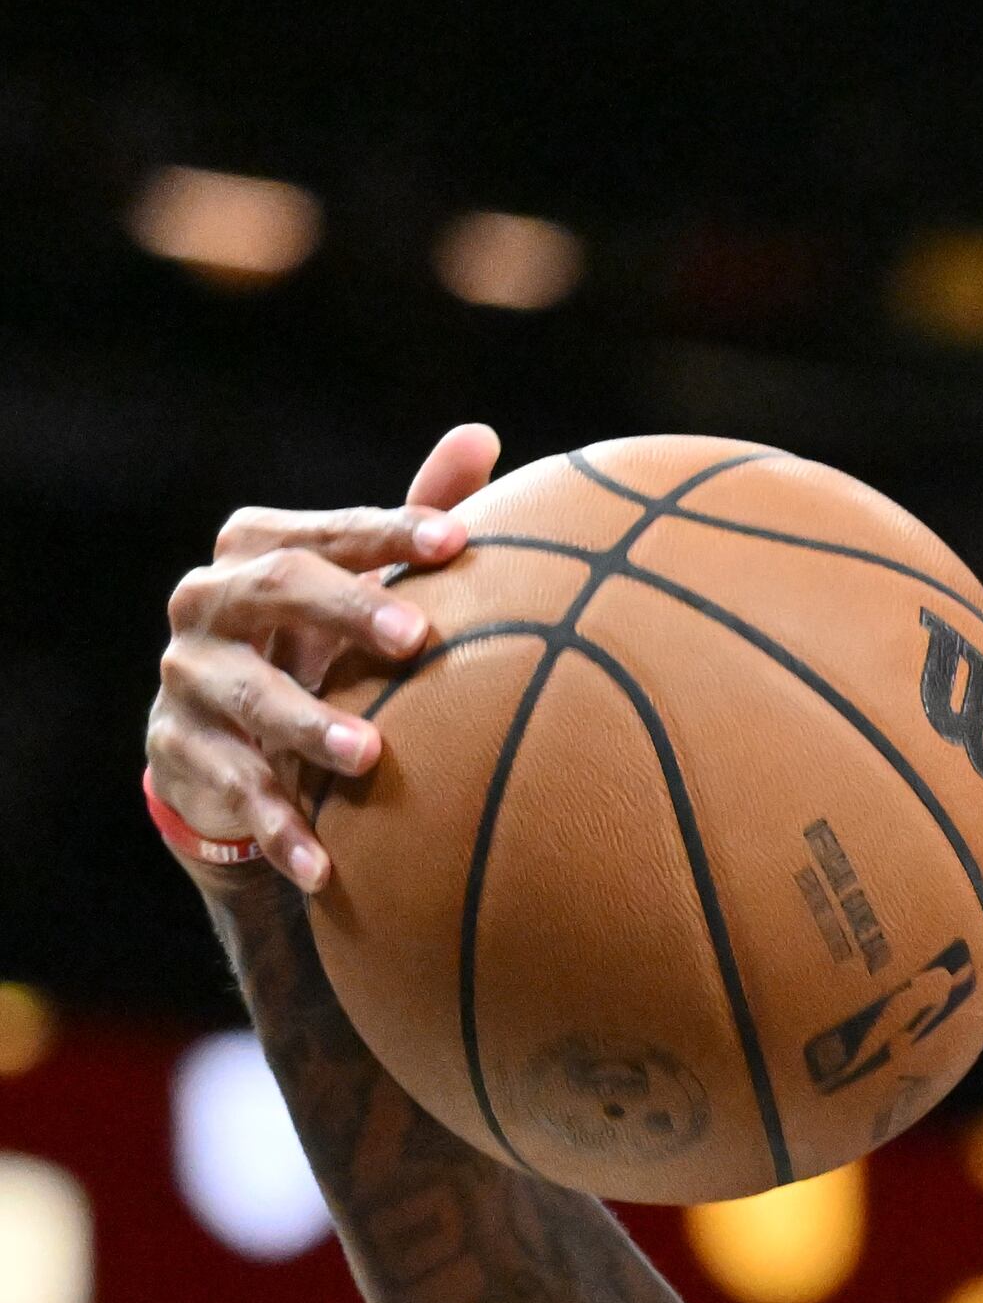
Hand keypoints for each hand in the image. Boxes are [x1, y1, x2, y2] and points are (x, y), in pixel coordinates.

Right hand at [145, 422, 500, 893]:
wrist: (231, 737)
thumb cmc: (321, 643)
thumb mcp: (362, 585)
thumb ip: (415, 516)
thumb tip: (483, 435)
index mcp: (258, 551)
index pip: (325, 530)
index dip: (387, 531)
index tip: (460, 540)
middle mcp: (209, 602)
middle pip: (276, 590)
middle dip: (348, 608)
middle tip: (419, 637)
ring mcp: (187, 677)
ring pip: (245, 696)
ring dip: (309, 725)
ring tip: (371, 756)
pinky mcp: (179, 751)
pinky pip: (234, 790)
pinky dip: (281, 829)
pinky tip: (325, 867)